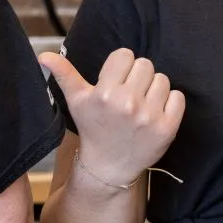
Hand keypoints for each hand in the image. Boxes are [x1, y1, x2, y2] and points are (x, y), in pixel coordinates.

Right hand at [38, 48, 184, 189]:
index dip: (120, 67)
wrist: (109, 166)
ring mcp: (149, 116)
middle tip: (128, 96)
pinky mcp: (167, 128)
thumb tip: (43, 55)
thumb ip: (63, 74)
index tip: (115, 82)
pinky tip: (154, 114)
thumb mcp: (76, 101)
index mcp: (105, 93)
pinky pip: (178, 97)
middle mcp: (127, 103)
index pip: (125, 55)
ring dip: (153, 90)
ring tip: (141, 106)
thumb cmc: (93, 128)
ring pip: (162, 79)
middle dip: (137, 78)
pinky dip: (170, 103)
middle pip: (145, 65)